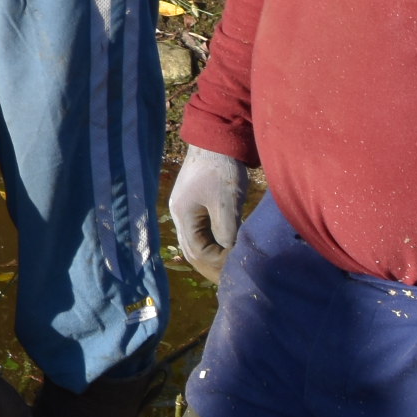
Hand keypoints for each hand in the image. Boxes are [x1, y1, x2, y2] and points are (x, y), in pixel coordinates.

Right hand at [168, 145, 249, 282]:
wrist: (216, 138)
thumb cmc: (221, 170)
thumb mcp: (227, 204)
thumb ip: (226, 232)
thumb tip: (229, 254)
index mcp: (183, 215)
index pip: (197, 252)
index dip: (217, 263)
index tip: (237, 267)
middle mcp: (179, 214)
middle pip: (191, 250)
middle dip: (210, 266)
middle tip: (230, 278)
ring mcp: (185, 208)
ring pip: (195, 241)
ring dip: (210, 256)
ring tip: (228, 266)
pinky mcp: (194, 202)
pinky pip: (200, 231)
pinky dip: (211, 243)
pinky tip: (225, 246)